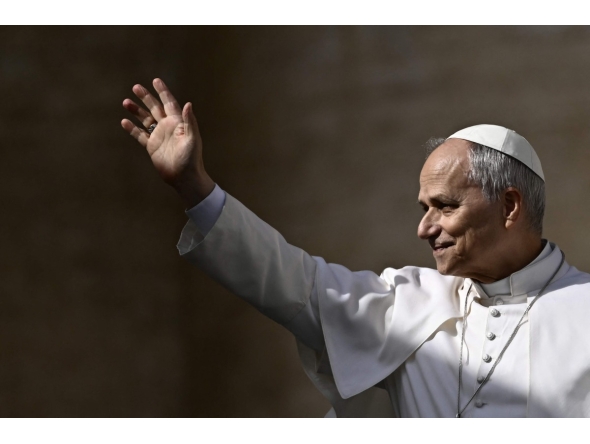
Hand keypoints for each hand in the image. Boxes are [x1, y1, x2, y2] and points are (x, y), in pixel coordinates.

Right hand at [121, 78, 214, 207]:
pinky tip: (124, 122)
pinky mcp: (152, 147)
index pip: (169, 103)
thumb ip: (189, 121)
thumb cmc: (191, 158)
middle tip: (135, 87)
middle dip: (146, 97)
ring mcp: (159, 136)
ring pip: (145, 119)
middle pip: (155, 108)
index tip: (155, 80)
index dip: (163, 92)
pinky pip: (140, 135)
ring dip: (136, 111)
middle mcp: (168, 127)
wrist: (184, 177)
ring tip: (125, 102)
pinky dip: (132, 129)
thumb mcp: (192, 139)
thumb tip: (188, 103)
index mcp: (177, 123)